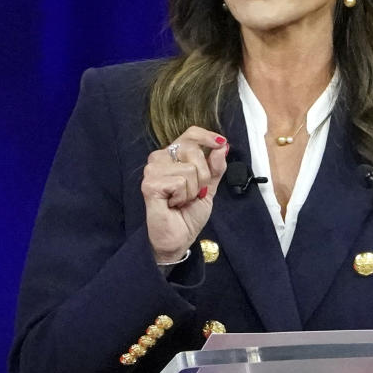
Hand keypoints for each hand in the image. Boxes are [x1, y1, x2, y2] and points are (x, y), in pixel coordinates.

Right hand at [141, 127, 227, 262]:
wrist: (179, 238)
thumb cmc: (189, 213)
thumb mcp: (209, 187)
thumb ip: (215, 167)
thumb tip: (222, 147)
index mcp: (173, 155)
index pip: (190, 134)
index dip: (207, 136)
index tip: (220, 143)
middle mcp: (160, 158)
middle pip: (193, 150)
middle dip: (203, 175)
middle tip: (193, 193)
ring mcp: (152, 170)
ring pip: (190, 168)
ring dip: (192, 190)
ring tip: (181, 201)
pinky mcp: (150, 184)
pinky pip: (180, 182)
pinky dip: (183, 197)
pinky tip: (173, 204)